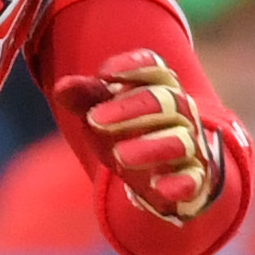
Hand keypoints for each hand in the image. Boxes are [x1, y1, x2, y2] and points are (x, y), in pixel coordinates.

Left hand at [50, 50, 225, 220]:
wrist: (155, 176)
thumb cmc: (126, 132)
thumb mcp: (101, 113)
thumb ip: (84, 98)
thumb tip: (62, 87)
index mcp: (158, 88)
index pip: (154, 67)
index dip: (133, 66)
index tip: (105, 74)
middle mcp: (179, 114)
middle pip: (165, 101)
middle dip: (130, 108)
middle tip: (94, 119)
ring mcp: (189, 146)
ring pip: (180, 140)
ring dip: (151, 147)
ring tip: (120, 155)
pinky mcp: (192, 180)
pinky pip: (193, 179)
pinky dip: (180, 184)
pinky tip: (161, 188)